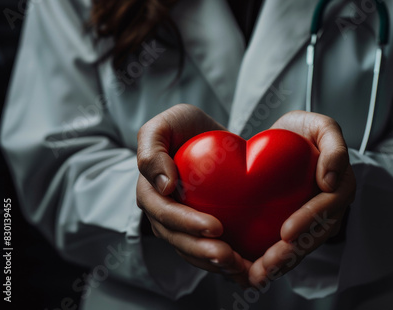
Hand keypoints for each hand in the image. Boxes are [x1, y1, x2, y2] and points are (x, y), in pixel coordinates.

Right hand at [136, 104, 251, 286]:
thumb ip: (152, 149)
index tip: (216, 226)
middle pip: (177, 239)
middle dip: (202, 250)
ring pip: (190, 251)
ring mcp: (178, 223)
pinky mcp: (197, 229)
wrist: (206, 135)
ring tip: (238, 266)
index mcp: (149, 190)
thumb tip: (163, 186)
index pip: (164, 213)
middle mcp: (161, 212)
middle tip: (229, 256)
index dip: (187, 223)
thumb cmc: (184, 127)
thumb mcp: (164, 125)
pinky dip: (221, 262)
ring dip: (212, 263)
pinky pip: (205, 249)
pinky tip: (242, 267)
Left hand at [248, 111, 355, 286]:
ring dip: (280, 264)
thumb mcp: (321, 126)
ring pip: (301, 247)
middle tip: (267, 264)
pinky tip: (250, 271)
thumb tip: (330, 180)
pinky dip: (271, 260)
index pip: (328, 207)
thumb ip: (334, 146)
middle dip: (292, 253)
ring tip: (256, 275)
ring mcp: (314, 220)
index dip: (309, 221)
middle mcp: (331, 208)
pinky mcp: (295, 226)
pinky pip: (286, 247)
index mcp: (341, 186)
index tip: (286, 232)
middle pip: (315, 236)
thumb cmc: (304, 131)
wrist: (286, 138)